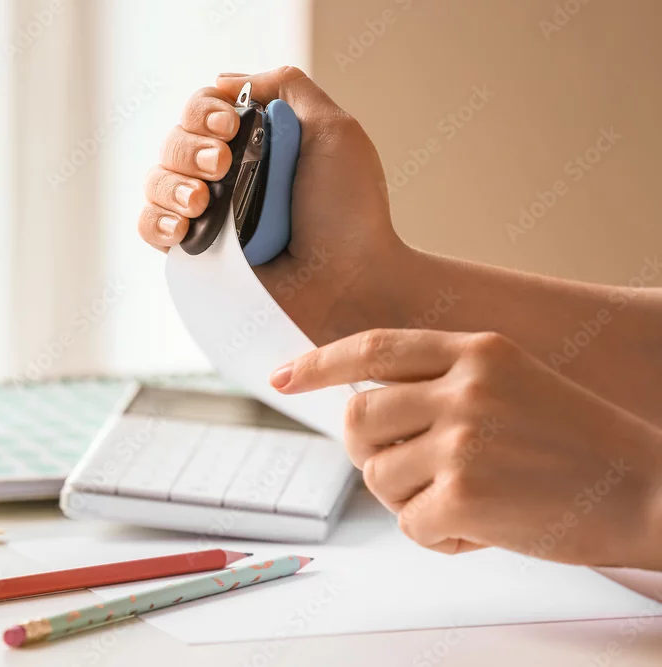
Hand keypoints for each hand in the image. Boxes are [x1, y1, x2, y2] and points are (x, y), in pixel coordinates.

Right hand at [139, 66, 409, 342]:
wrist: (347, 281)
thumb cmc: (350, 212)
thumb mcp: (334, 129)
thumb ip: (286, 87)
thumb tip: (223, 81)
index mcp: (255, 143)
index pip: (203, 109)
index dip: (205, 111)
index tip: (230, 126)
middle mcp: (226, 176)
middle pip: (175, 141)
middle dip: (191, 147)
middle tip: (222, 164)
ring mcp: (209, 216)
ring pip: (156, 180)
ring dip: (174, 183)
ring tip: (203, 201)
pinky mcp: (196, 254)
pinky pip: (149, 227)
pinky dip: (156, 220)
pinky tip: (182, 226)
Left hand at [270, 329, 661, 569]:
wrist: (652, 491)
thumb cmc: (580, 447)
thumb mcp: (514, 386)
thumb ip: (442, 386)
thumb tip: (363, 408)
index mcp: (476, 350)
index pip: (373, 347)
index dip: (320, 362)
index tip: (283, 377)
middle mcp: (464, 386)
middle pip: (358, 418)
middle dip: (369, 454)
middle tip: (411, 475)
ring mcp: (463, 438)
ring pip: (378, 476)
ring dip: (411, 501)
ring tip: (467, 503)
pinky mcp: (465, 493)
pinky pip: (408, 523)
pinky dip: (436, 538)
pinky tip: (480, 533)